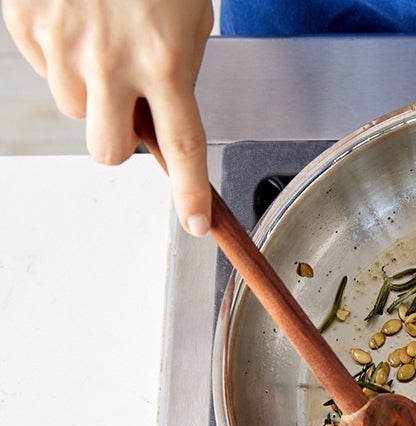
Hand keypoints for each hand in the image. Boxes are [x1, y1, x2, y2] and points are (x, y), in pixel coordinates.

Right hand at [3, 0, 214, 234]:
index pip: (183, 145)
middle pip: (108, 151)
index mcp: (165, 61)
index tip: (194, 221)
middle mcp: (111, 62)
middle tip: (127, 110)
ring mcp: (62, 46)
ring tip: (100, 38)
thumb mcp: (190, 17)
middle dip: (118, 142)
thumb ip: (178, 70)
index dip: (190, 191)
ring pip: (74, 108)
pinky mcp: (26, 25)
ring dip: (90, 90)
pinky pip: (42, 67)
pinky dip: (58, 53)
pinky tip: (75, 17)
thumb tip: (160, 116)